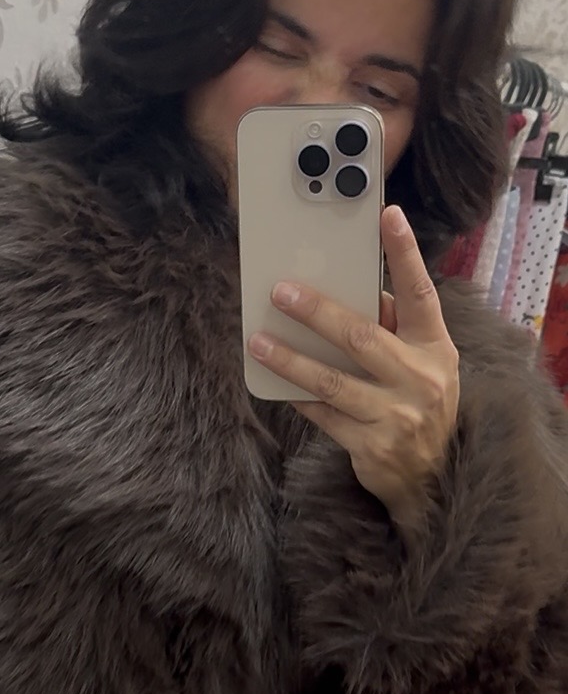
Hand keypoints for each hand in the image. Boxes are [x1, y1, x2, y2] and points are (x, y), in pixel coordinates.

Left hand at [248, 204, 459, 536]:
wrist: (434, 478)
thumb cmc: (420, 404)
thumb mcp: (424, 363)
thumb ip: (394, 327)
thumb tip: (355, 290)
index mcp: (435, 348)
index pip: (420, 293)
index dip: (406, 253)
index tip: (388, 215)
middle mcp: (420, 379)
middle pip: (361, 337)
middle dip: (317, 311)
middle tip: (280, 291)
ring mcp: (396, 416)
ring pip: (333, 381)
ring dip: (291, 359)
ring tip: (258, 341)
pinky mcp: (372, 446)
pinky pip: (324, 415)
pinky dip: (298, 396)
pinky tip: (274, 382)